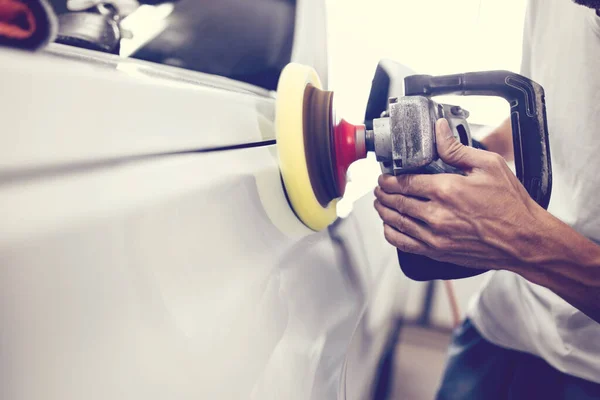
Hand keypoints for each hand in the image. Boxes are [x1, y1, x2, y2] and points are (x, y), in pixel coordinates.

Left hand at [374, 118, 543, 270]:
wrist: (524, 240)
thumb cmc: (510, 204)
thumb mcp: (489, 165)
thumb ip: (457, 149)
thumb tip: (439, 130)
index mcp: (446, 190)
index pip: (404, 182)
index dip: (389, 178)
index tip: (385, 176)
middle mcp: (436, 214)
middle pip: (397, 201)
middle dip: (383, 193)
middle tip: (380, 187)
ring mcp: (435, 236)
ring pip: (396, 222)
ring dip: (384, 211)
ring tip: (380, 203)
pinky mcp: (438, 252)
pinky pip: (404, 244)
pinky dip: (392, 234)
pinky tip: (390, 226)